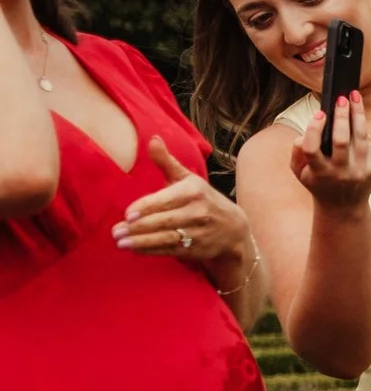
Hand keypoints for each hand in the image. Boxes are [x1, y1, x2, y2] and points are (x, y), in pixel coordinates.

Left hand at [115, 137, 253, 275]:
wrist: (234, 228)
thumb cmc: (203, 199)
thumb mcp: (189, 179)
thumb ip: (167, 162)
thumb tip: (153, 139)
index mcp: (194, 191)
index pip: (166, 200)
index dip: (146, 208)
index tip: (127, 213)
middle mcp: (199, 212)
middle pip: (164, 221)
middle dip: (138, 227)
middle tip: (115, 231)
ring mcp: (200, 233)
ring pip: (167, 238)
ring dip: (142, 242)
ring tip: (120, 242)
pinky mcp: (198, 249)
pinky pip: (171, 250)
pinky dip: (151, 251)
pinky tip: (135, 249)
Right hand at [290, 90, 370, 211]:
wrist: (343, 207)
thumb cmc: (318, 182)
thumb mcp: (300, 172)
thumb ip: (297, 153)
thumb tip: (305, 135)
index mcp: (318, 172)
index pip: (312, 148)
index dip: (314, 129)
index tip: (319, 114)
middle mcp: (339, 173)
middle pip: (341, 140)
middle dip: (342, 116)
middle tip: (341, 98)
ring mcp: (358, 172)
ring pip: (360, 138)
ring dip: (358, 115)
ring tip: (355, 97)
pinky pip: (369, 145)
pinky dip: (363, 132)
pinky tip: (358, 119)